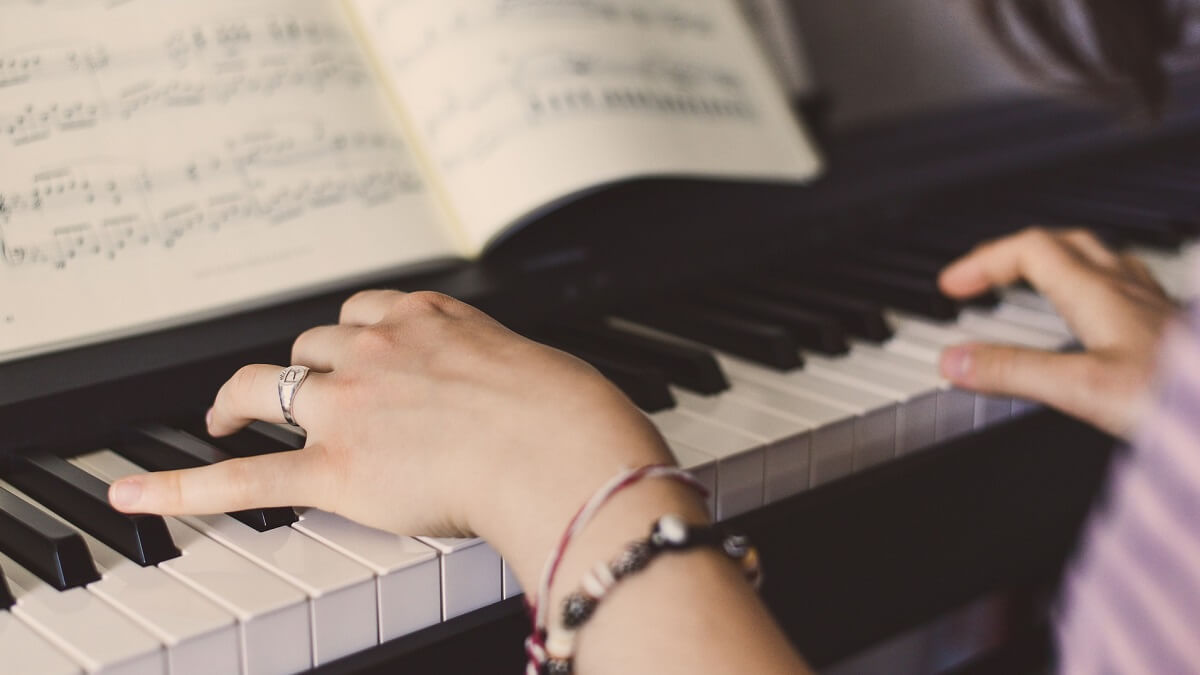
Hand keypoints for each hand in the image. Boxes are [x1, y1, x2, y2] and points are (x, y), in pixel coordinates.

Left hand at [107, 290, 679, 584]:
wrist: (563, 449)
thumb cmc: (569, 413)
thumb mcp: (538, 366)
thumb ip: (504, 374)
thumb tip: (524, 395)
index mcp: (430, 320)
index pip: (366, 309)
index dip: (350, 331)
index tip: (348, 345)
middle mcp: (381, 349)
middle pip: (313, 344)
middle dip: (299, 365)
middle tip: (286, 388)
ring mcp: (352, 405)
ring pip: (270, 385)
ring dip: (244, 398)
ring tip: (225, 416)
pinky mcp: (337, 467)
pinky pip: (247, 477)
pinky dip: (183, 488)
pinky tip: (139, 497)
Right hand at [938, 227, 1176, 437]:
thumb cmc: (1180, 399)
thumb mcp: (1083, 388)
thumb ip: (1015, 372)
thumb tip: (955, 362)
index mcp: (1099, 292)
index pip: (1029, 249)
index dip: (984, 260)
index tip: (952, 284)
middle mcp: (1128, 289)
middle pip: (1063, 244)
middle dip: (1014, 254)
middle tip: (984, 276)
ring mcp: (1155, 306)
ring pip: (1099, 260)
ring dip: (1057, 262)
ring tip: (1034, 282)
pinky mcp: (1173, 330)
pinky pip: (1126, 288)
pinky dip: (1093, 288)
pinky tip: (1100, 316)